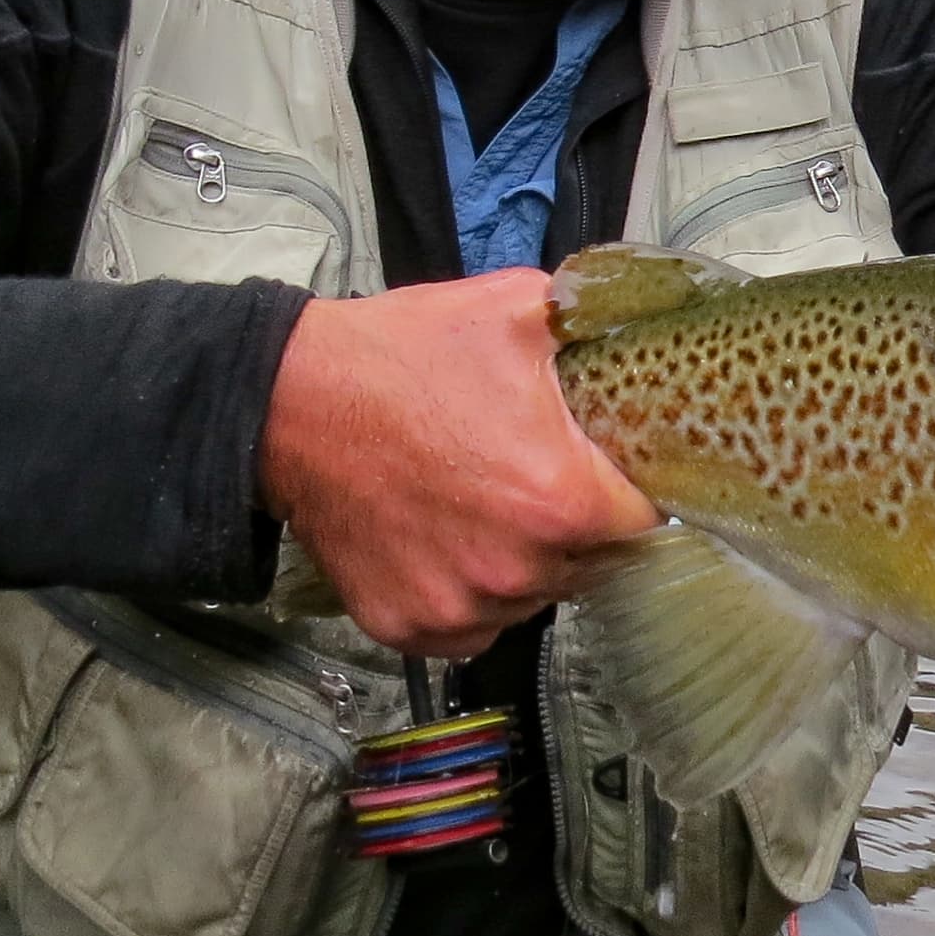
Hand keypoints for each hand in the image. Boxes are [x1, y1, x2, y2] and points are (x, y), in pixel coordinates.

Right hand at [259, 269, 659, 656]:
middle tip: (534, 474)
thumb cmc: (403, 355)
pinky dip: (468, 593)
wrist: (289, 402)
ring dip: (522, 562)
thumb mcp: (516, 309)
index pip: (645, 518)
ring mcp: (462, 606)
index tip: (610, 467)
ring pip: (531, 596)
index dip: (633, 488)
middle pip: (591, 563)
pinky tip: (447, 540)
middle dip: (576, 525)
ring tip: (481, 502)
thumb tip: (644, 317)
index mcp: (561, 500)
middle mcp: (519, 570)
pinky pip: (472, 625)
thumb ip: (596, 321)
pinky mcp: (411, 626)